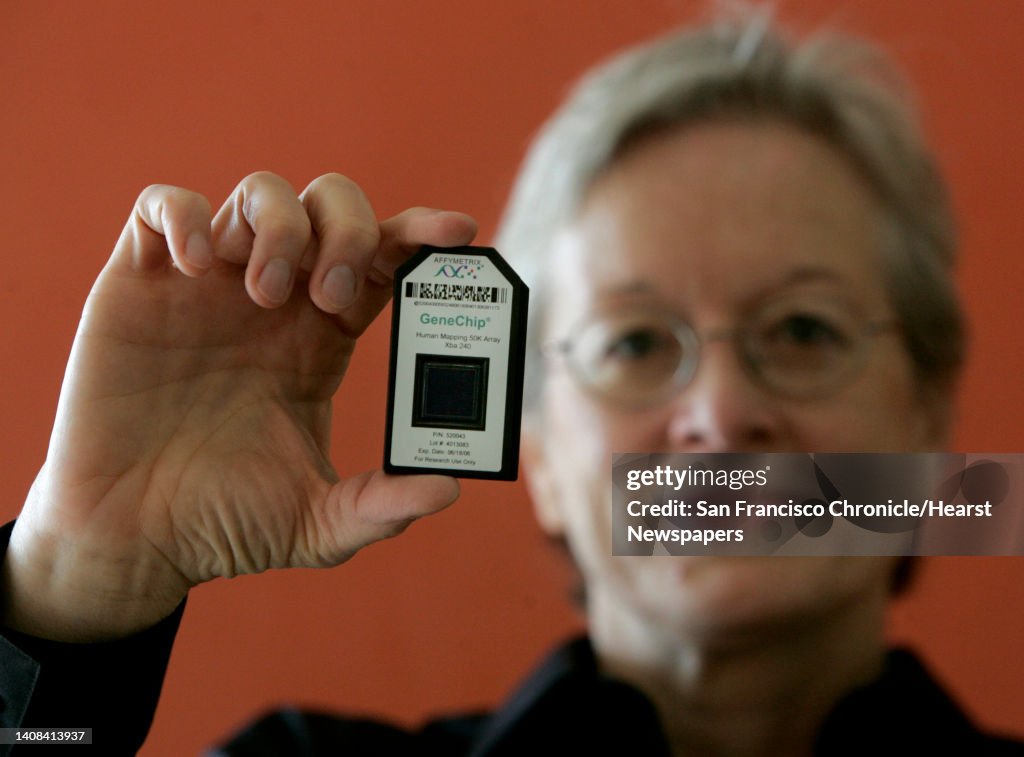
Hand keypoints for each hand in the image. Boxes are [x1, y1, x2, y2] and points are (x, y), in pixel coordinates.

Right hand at [2, 172, 476, 640]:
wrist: (130, 536)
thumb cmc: (221, 521)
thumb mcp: (315, 524)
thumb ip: (382, 507)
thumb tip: (450, 488)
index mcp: (323, 336)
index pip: (384, 261)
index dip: (420, 236)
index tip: (457, 234)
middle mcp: (275, 297)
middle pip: (332, 207)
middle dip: (350, 231)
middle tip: (333, 294)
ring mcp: (208, 283)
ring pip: (261, 192)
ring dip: (280, 227)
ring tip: (264, 295)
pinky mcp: (141, 282)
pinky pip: (162, 206)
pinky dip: (184, 214)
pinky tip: (195, 265)